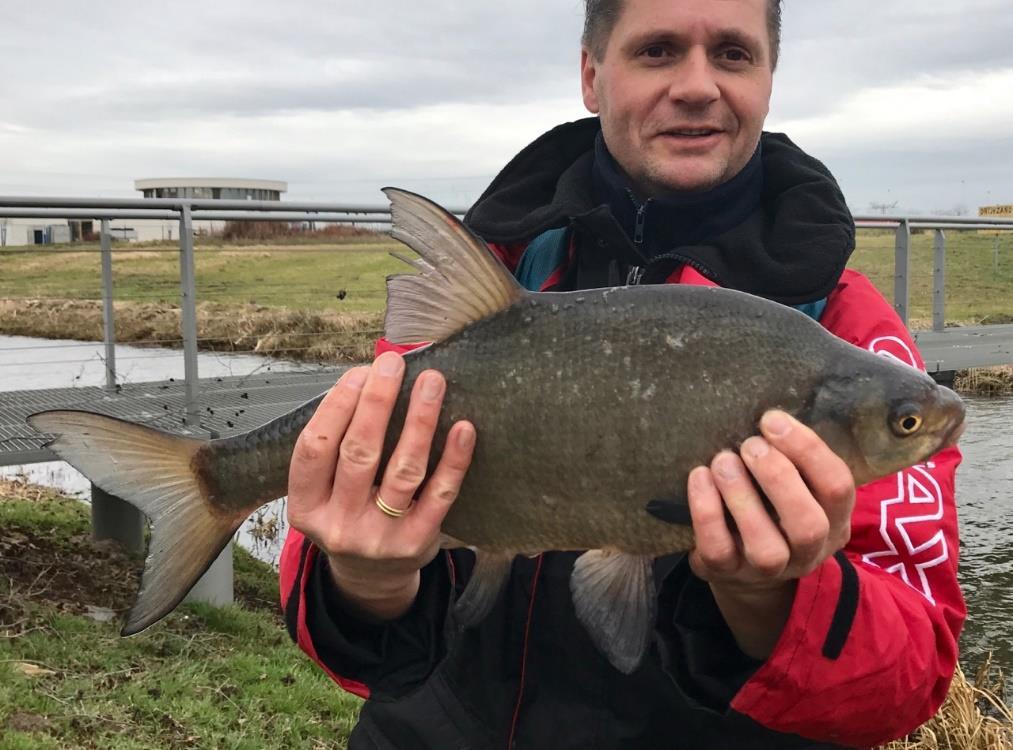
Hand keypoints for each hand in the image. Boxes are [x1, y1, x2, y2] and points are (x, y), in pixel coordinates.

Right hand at [286, 351, 475, 620]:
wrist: (371, 579)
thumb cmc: (347, 514)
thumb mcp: (323, 491)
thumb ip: (338, 443)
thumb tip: (370, 378)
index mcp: (306, 507)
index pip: (315, 448)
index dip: (336, 406)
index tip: (360, 372)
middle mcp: (339, 525)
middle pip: (359, 454)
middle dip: (378, 402)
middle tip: (394, 363)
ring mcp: (380, 537)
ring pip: (403, 471)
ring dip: (420, 421)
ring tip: (432, 382)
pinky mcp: (418, 543)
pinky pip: (440, 495)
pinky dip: (453, 460)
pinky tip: (463, 427)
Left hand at [687, 410, 854, 657]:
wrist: (745, 568)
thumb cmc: (771, 506)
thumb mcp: (796, 483)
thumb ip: (794, 455)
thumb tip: (769, 406)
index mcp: (833, 519)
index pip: (837, 487)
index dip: (808, 450)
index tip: (772, 419)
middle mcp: (807, 550)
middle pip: (808, 524)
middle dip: (778, 477)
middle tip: (750, 444)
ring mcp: (768, 569)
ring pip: (765, 547)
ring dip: (742, 497)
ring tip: (723, 460)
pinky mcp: (726, 573)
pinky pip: (718, 550)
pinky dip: (706, 512)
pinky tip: (698, 478)